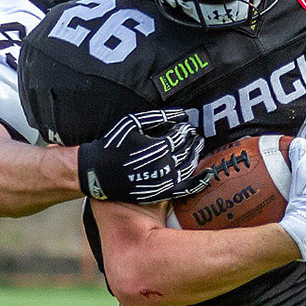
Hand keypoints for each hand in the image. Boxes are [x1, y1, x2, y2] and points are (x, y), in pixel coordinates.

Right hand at [78, 109, 209, 202]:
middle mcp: (164, 165)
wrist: (98, 173)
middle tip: (196, 136)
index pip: (181, 134)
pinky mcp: (161, 193)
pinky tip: (208, 174)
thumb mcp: (132, 123)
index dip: (186, 129)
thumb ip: (158, 117)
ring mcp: (164, 181)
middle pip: (188, 150)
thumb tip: (182, 113)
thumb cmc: (114, 145)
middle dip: (193, 141)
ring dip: (196, 156)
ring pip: (189, 167)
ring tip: (197, 148)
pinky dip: (200, 182)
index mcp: (158, 147)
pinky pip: (186, 188)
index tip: (187, 125)